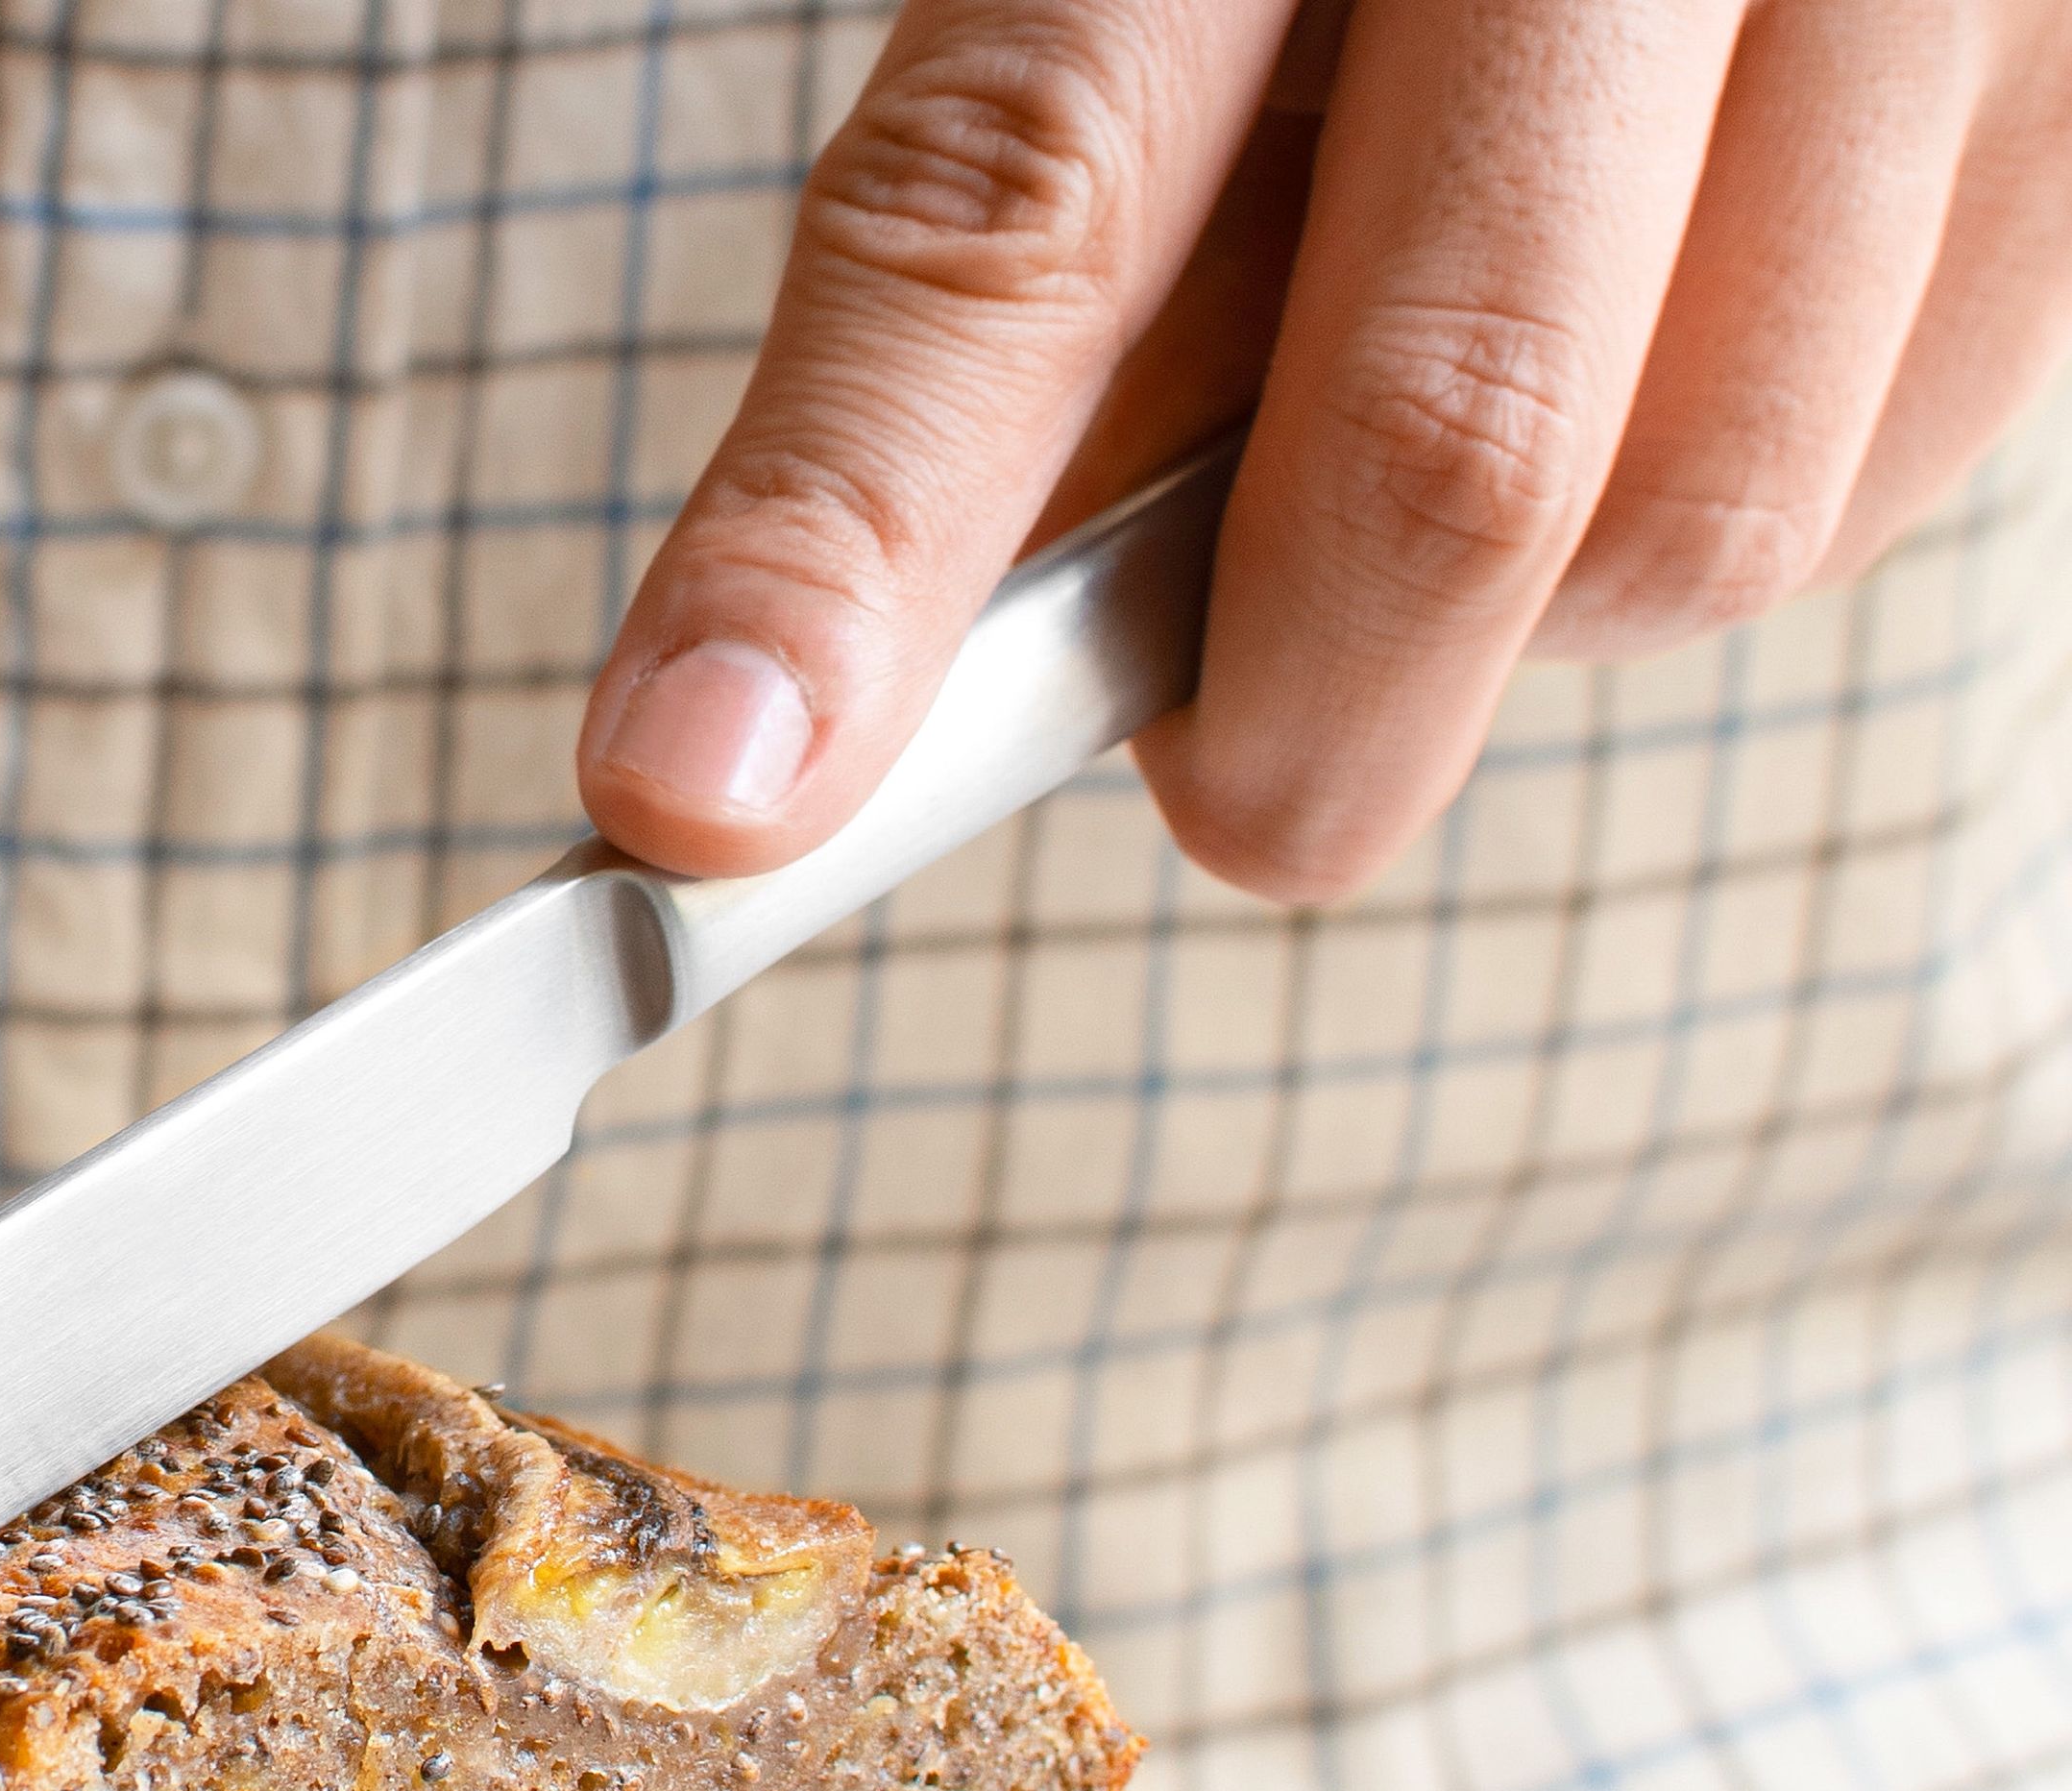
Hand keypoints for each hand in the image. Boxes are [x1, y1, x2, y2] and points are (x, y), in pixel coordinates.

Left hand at [577, 0, 2071, 895]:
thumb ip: (1040, 265)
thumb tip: (891, 672)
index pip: (1020, 213)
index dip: (850, 538)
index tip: (697, 799)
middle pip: (1440, 448)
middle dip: (1278, 711)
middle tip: (1206, 747)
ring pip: (1700, 519)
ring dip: (1510, 611)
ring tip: (1446, 420)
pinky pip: (1871, 478)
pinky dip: (1689, 524)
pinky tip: (1640, 367)